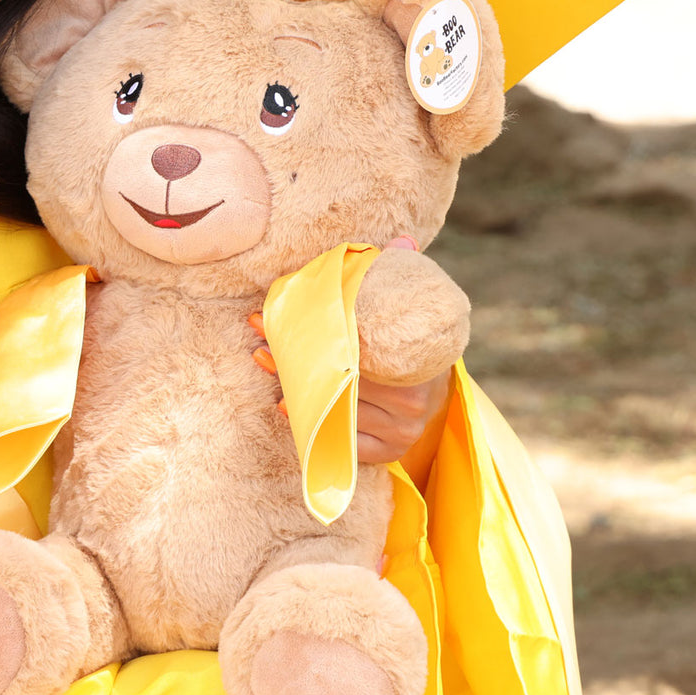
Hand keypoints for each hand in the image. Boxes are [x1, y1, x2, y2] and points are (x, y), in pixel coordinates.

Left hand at [249, 237, 453, 476]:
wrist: (434, 390)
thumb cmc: (408, 342)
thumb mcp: (408, 309)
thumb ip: (401, 275)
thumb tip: (402, 241)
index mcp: (421, 361)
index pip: (357, 345)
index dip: (313, 330)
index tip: (275, 316)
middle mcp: (414, 401)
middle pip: (340, 379)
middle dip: (295, 360)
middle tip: (261, 343)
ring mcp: (402, 431)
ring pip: (335, 410)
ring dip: (295, 389)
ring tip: (266, 362)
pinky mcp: (388, 453)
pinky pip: (340, 440)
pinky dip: (311, 423)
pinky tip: (287, 405)